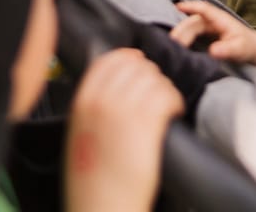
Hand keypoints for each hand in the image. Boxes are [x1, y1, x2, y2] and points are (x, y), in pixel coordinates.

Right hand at [65, 48, 184, 211]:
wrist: (101, 209)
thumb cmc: (92, 182)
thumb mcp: (80, 136)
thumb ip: (91, 108)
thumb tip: (112, 88)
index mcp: (82, 103)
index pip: (108, 61)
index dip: (128, 58)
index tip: (139, 62)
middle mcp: (102, 101)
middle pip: (134, 66)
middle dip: (149, 74)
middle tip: (156, 89)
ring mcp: (125, 110)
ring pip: (154, 78)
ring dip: (164, 88)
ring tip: (167, 103)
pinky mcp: (148, 123)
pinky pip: (168, 95)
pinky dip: (175, 100)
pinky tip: (175, 111)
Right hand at [170, 0, 255, 62]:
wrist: (254, 51)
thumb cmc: (248, 47)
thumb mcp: (239, 49)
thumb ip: (227, 49)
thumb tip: (212, 51)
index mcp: (221, 19)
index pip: (204, 9)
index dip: (190, 6)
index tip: (177, 7)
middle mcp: (214, 20)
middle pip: (194, 20)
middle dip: (182, 26)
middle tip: (172, 38)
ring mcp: (210, 26)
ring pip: (193, 25)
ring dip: (182, 30)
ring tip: (171, 40)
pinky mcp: (208, 34)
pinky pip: (194, 31)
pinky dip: (185, 34)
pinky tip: (178, 40)